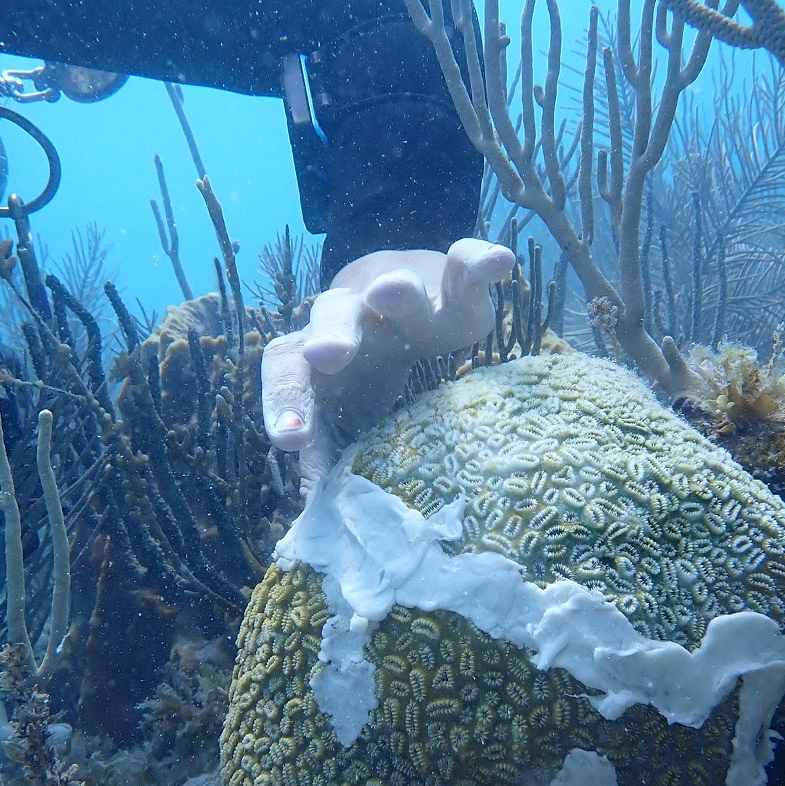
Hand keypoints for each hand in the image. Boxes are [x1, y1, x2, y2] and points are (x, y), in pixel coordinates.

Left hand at [262, 238, 515, 495]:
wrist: (395, 287)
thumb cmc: (364, 367)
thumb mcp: (345, 409)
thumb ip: (331, 451)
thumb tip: (319, 523)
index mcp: (316, 353)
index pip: (287, 373)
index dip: (285, 404)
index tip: (289, 441)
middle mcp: (351, 315)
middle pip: (330, 317)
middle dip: (330, 336)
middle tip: (327, 354)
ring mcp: (400, 292)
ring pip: (392, 289)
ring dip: (394, 293)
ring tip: (394, 292)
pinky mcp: (450, 280)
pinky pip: (463, 267)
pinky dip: (478, 264)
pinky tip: (500, 262)